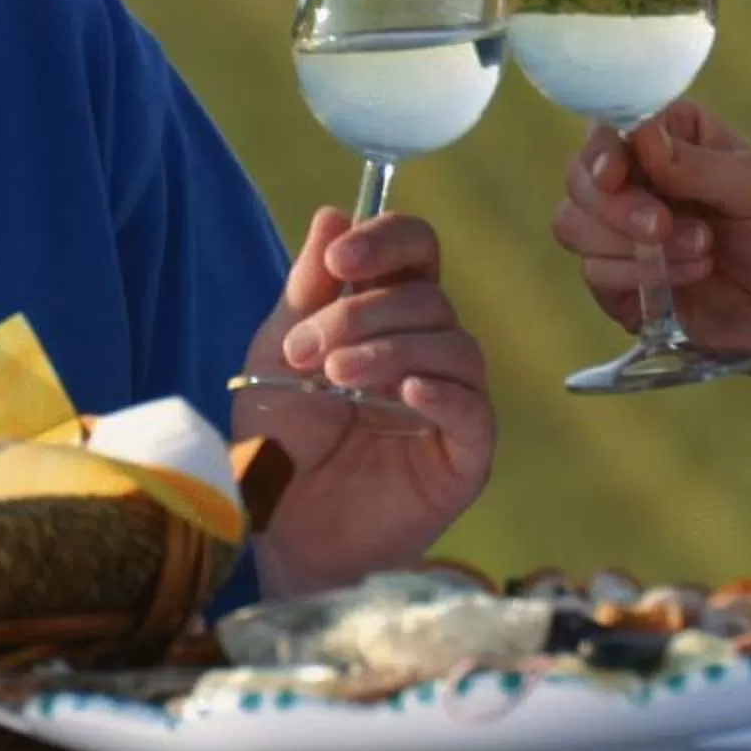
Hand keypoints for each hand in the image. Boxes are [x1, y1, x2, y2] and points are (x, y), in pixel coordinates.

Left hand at [238, 206, 493, 595]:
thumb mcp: (276, 358)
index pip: (414, 250)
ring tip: (337, 378)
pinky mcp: (465, 455)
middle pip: (428, 297)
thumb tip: (332, 216)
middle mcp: (427, 350)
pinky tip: (402, 396)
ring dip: (391, 349)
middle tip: (308, 352)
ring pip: (453, 345)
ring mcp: (452, 402)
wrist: (280, 534)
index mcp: (387, 315)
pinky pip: (474, 410)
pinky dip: (442, 393)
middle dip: (364, 313)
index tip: (340, 260)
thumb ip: (306, 292)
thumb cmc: (280, 445)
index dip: (386, 241)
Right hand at [551, 99, 750, 393]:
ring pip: (573, 225)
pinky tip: (691, 280)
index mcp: (677, 139)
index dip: (603, 151)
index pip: (613, 128)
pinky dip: (634, 280)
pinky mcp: (627, 288)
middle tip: (660, 228)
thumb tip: (637, 135)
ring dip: (628, 247)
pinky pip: (593, 276)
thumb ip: (697, 166)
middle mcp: (645, 181)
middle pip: (580, 177)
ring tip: (701, 254)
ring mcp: (631, 236)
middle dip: (613, 206)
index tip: (616, 175)